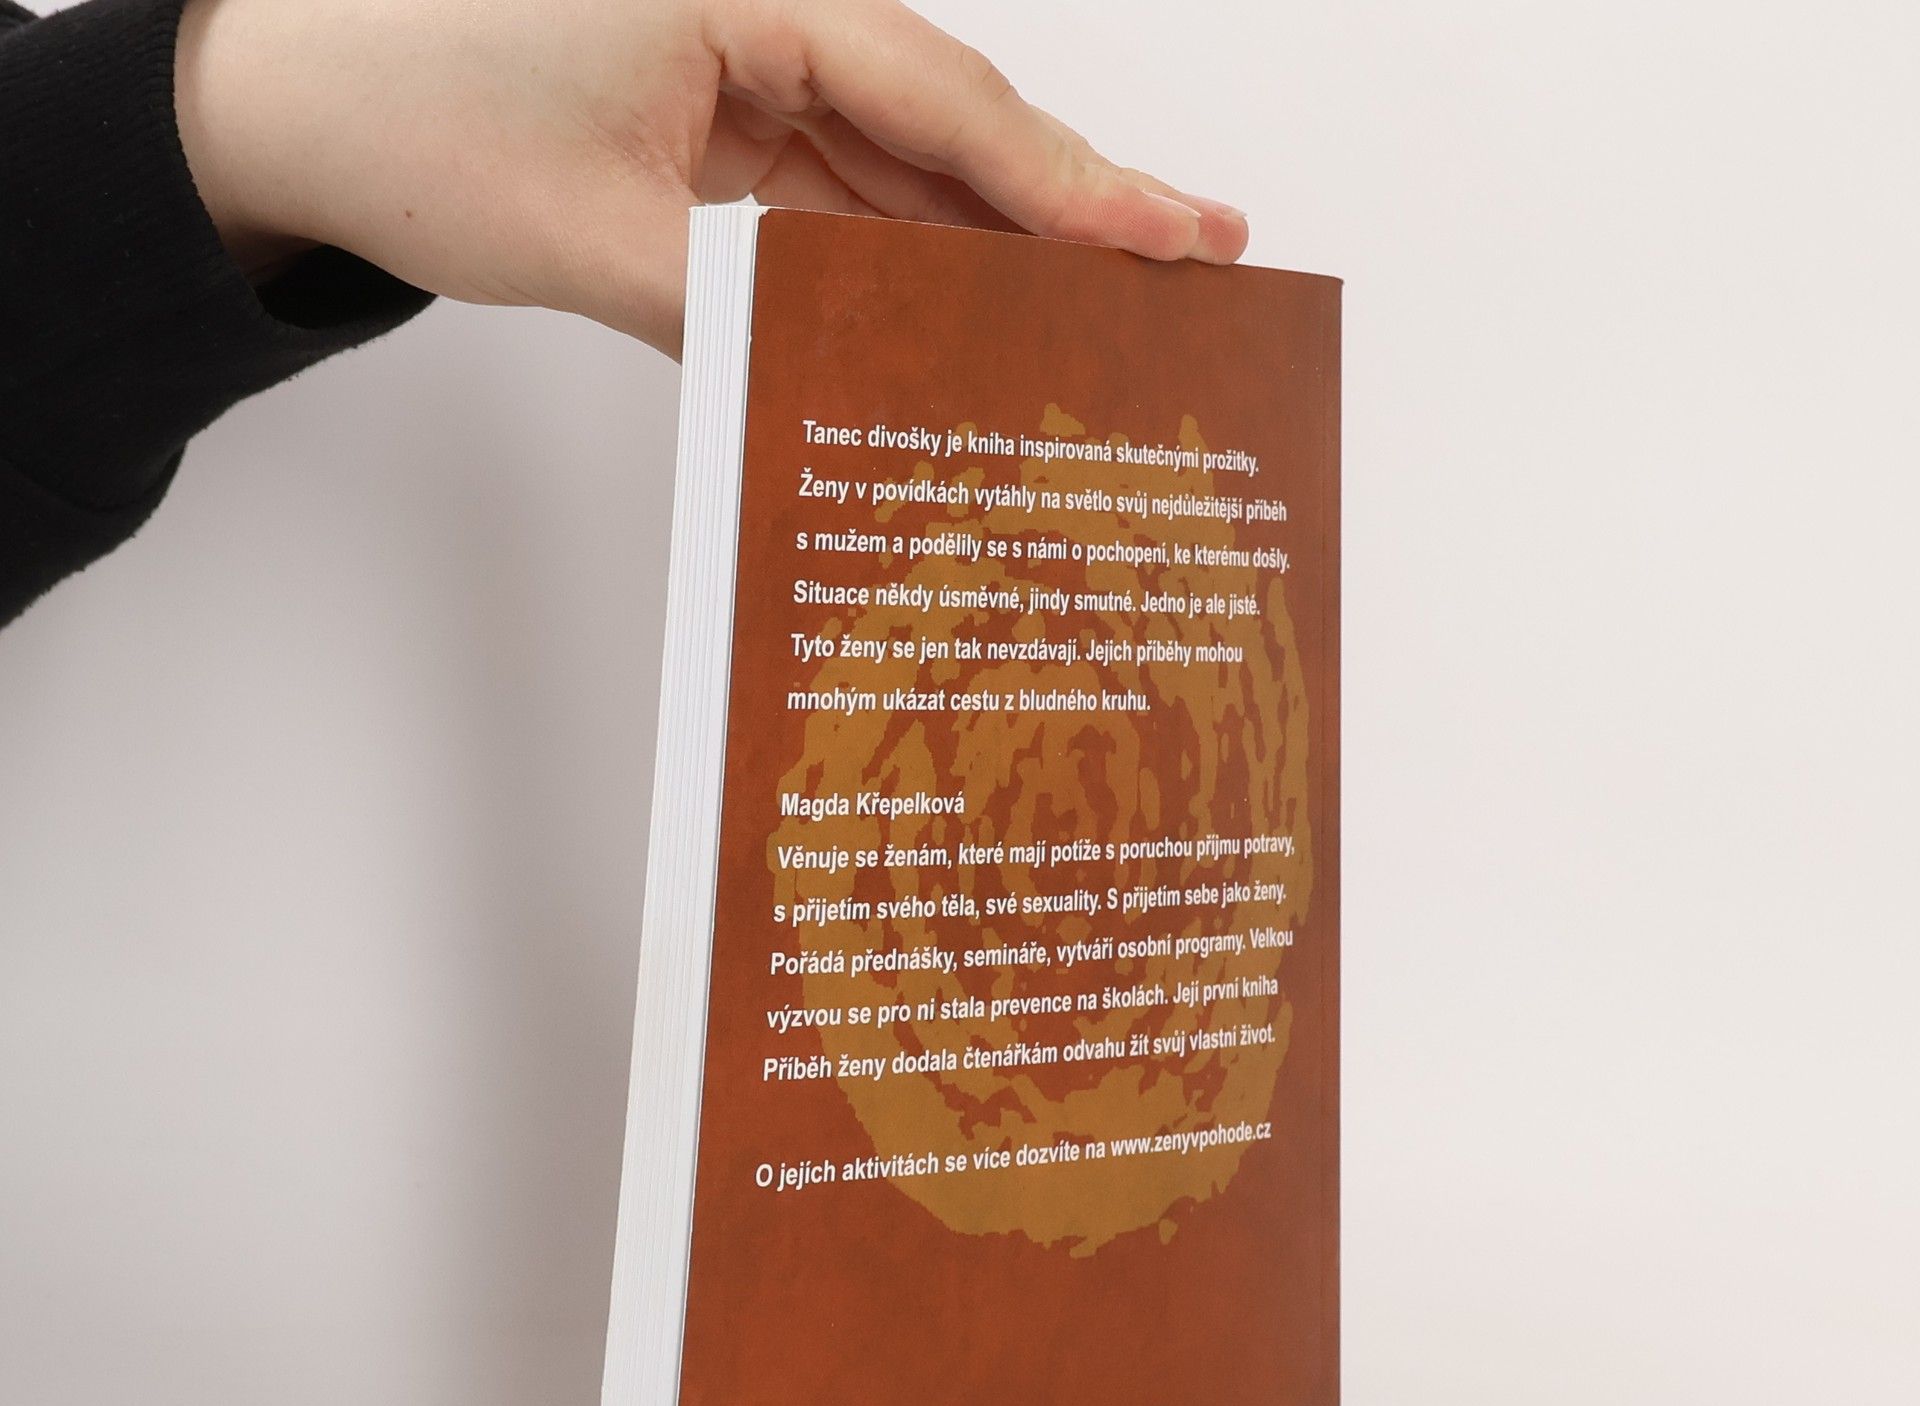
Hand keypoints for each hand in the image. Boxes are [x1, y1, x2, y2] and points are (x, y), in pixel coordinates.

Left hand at [174, 0, 1249, 353]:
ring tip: (1110, 304)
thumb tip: (856, 381)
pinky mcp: (723, 119)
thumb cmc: (404, 120)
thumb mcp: (588, 239)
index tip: (1161, 235)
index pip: (934, 95)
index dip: (1056, 178)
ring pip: (905, 159)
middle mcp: (761, 8)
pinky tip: (972, 309)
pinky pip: (843, 191)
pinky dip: (905, 253)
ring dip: (996, 237)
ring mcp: (746, 64)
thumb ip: (739, 309)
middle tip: (1198, 258)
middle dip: (1066, 198)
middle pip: (947, 118)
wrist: (285, 103)